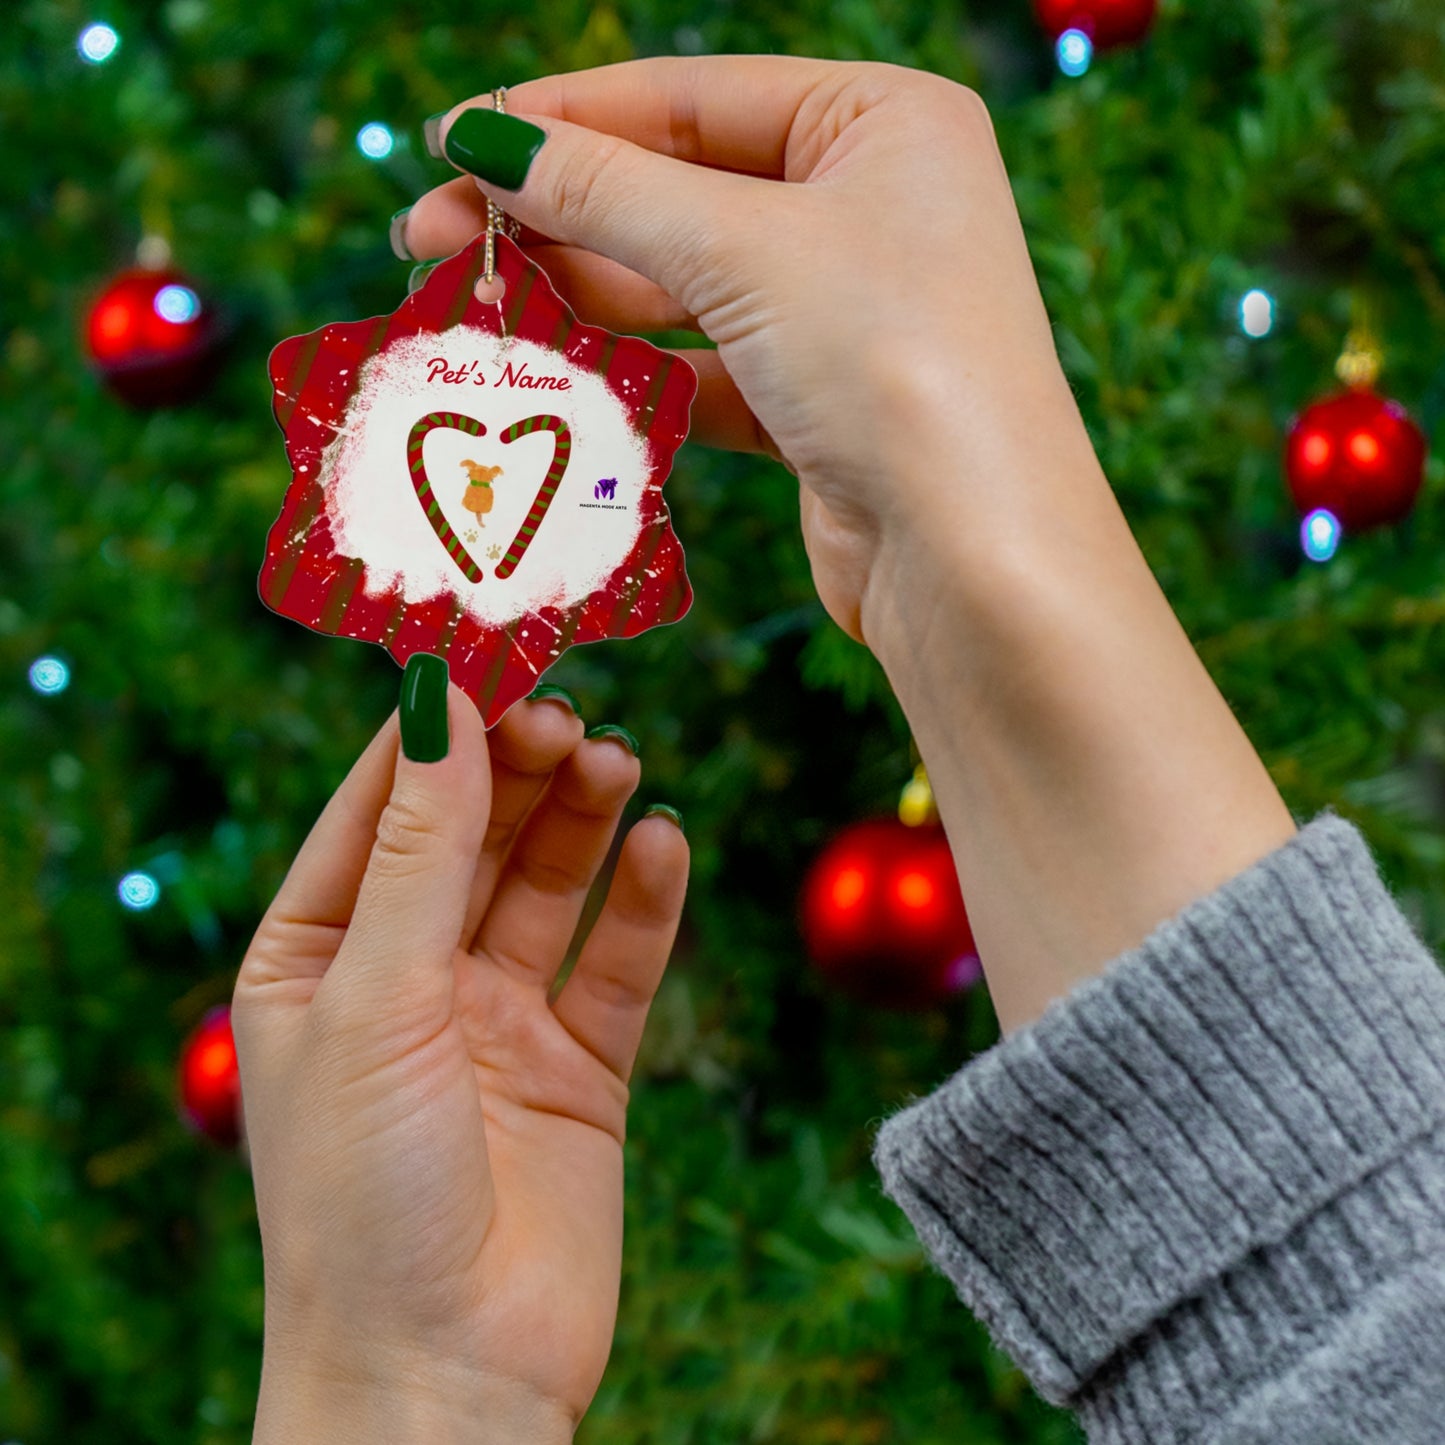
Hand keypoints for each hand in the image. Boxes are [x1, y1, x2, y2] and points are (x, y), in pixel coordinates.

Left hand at [233, 685, 687, 1440]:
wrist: (446, 1379)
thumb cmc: (363, 1198)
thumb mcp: (377, 999)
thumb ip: (421, 850)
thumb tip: (441, 700)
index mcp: (319, 957)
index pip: (380, 807)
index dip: (435, 727)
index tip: (490, 646)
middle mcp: (408, 978)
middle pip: (473, 834)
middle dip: (518, 766)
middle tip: (569, 707)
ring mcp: (497, 1021)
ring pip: (549, 884)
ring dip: (582, 818)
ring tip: (617, 761)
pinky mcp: (579, 1067)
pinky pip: (617, 961)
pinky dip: (644, 901)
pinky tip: (664, 844)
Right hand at [401, 57, 1094, 641]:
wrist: (974, 559)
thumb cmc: (893, 365)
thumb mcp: (742, 249)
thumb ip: (606, 190)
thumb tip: (484, 138)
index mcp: (882, 121)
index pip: (690, 97)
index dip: (561, 118)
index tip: (450, 141)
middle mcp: (870, 206)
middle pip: (676, 190)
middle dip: (552, 213)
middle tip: (428, 236)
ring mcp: (845, 310)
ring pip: (682, 285)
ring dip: (577, 295)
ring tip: (468, 305)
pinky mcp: (819, 405)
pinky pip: (703, 368)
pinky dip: (631, 373)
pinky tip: (550, 375)